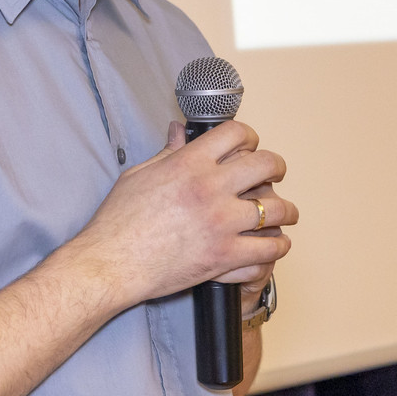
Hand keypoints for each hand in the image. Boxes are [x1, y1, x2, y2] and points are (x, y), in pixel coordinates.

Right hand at [68, 120, 295, 310]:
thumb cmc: (118, 221)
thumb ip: (168, 152)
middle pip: (266, 165)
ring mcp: (221, 223)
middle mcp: (210, 189)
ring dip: (285, 210)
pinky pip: (269, 250)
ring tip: (283, 213)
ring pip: (277, 209)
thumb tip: (179, 132)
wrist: (111, 263)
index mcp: (189, 164)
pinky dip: (277, 246)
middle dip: (276, 167)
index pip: (236, 134)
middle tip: (274, 174)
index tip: (250, 145)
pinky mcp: (225, 256)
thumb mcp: (139, 175)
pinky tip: (274, 244)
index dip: (249, 136)